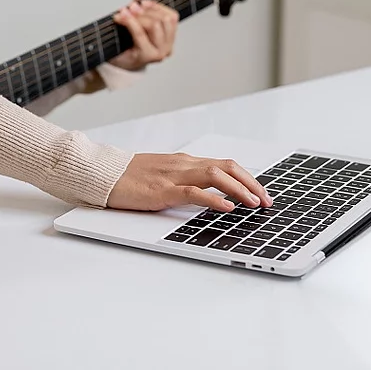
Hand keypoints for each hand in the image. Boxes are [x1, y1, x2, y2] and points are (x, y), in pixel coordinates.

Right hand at [107, 153, 272, 211]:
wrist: (103, 173)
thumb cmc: (129, 178)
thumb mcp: (162, 176)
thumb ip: (184, 181)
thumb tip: (209, 196)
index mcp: (184, 161)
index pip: (224, 165)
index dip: (247, 178)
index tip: (262, 193)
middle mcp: (183, 164)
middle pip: (227, 167)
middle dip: (252, 184)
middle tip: (267, 201)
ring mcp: (172, 176)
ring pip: (215, 175)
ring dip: (239, 190)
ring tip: (254, 204)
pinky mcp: (161, 190)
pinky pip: (193, 192)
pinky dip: (214, 199)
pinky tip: (227, 208)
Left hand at [110, 0, 179, 71]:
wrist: (113, 60)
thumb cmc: (125, 40)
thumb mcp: (136, 14)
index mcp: (169, 37)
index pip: (172, 17)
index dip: (157, 6)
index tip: (142, 2)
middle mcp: (167, 47)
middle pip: (163, 20)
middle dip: (146, 11)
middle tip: (131, 7)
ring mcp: (159, 53)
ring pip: (154, 25)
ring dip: (137, 16)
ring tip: (124, 13)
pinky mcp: (146, 57)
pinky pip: (141, 34)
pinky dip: (130, 23)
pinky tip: (121, 18)